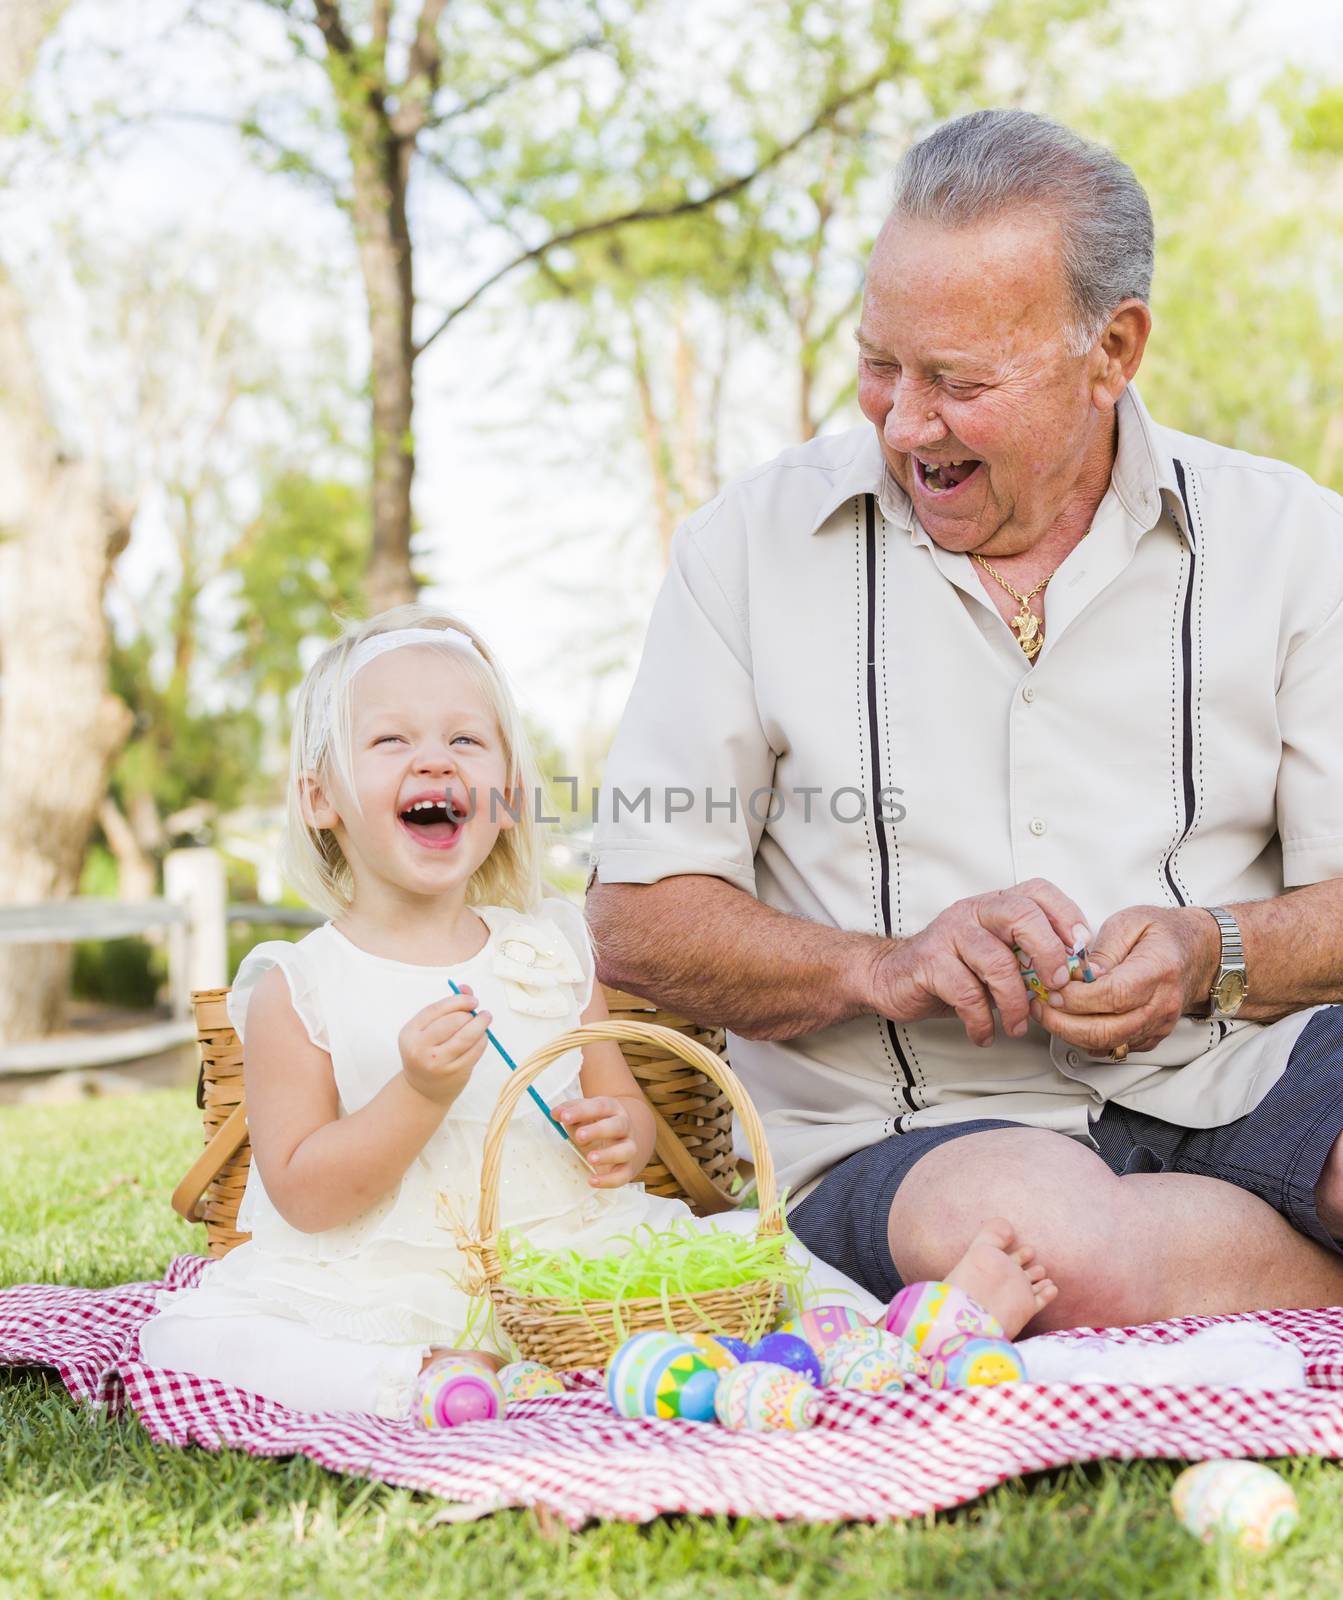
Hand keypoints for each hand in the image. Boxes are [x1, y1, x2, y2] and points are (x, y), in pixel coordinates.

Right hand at [397, 987, 490, 1107]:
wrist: (422, 1090)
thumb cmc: (427, 1054)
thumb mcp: (427, 1030)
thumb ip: (446, 1008)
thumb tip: (466, 989)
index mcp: (410, 1033)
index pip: (436, 1009)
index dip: (458, 1001)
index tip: (472, 1000)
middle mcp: (420, 1048)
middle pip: (453, 1022)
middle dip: (470, 1014)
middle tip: (478, 1013)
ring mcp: (438, 1062)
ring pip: (467, 1036)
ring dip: (481, 1024)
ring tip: (485, 1019)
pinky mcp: (455, 1072)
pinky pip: (475, 1050)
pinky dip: (483, 1039)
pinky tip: (482, 1037)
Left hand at [555, 1096, 641, 1187]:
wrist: (627, 1136)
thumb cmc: (598, 1124)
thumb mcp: (585, 1115)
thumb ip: (570, 1111)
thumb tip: (555, 1113)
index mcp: (612, 1109)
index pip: (599, 1106)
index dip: (582, 1111)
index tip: (564, 1117)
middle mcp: (624, 1126)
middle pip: (616, 1126)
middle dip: (598, 1130)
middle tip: (579, 1136)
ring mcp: (628, 1146)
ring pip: (626, 1150)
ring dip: (609, 1154)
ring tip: (590, 1158)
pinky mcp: (628, 1167)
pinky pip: (623, 1175)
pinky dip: (609, 1180)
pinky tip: (592, 1180)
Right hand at [865, 878, 1090, 1046]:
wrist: (890, 976)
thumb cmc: (952, 969)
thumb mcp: (996, 958)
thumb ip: (1029, 960)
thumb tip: (1075, 979)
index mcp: (995, 905)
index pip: (1038, 891)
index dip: (1067, 916)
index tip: (1079, 953)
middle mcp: (974, 911)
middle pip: (1020, 914)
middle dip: (1048, 953)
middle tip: (1057, 987)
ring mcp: (949, 934)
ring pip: (996, 960)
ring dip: (1015, 1002)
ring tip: (1017, 1025)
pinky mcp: (929, 962)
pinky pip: (966, 993)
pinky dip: (981, 1021)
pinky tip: (984, 1033)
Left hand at [1030, 906, 1218, 1055]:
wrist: (1198, 952)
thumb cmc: (1162, 933)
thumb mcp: (1129, 922)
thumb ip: (1102, 949)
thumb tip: (1080, 975)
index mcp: (1158, 969)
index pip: (1113, 995)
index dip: (1077, 998)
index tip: (1052, 989)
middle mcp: (1161, 1004)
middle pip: (1108, 1030)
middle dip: (1064, 1023)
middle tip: (1040, 1005)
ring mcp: (1158, 1025)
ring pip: (1108, 1045)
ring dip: (1071, 1034)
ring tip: (1049, 1013)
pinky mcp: (1151, 1037)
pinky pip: (1115, 1049)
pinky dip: (1087, 1040)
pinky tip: (1071, 1021)